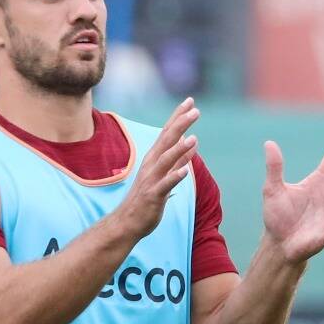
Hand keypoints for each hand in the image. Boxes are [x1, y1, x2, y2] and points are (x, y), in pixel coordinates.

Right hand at [113, 97, 200, 240]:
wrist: (128, 222)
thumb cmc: (147, 198)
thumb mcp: (166, 174)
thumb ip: (179, 158)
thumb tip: (192, 141)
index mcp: (155, 158)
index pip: (168, 132)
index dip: (179, 117)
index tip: (190, 101)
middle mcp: (152, 165)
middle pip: (167, 140)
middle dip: (180, 124)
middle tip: (195, 110)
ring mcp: (151, 179)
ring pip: (166, 161)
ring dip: (179, 149)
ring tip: (193, 138)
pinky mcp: (152, 195)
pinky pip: (164, 185)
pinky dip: (174, 177)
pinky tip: (185, 172)